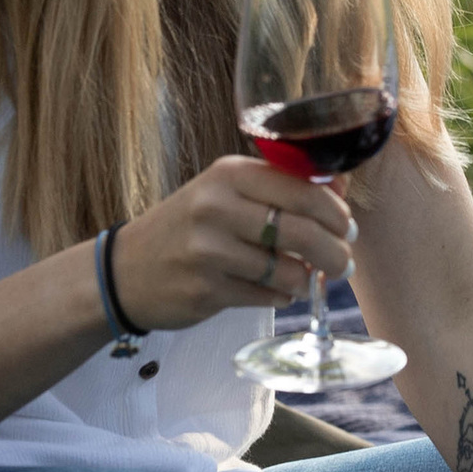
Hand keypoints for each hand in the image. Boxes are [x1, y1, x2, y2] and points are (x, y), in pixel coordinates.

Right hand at [111, 156, 353, 326]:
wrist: (125, 270)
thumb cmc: (190, 227)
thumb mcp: (227, 193)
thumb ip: (282, 188)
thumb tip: (342, 189)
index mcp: (229, 175)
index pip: (305, 190)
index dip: (337, 214)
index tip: (348, 229)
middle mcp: (216, 207)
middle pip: (304, 232)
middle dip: (335, 253)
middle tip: (343, 263)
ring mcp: (208, 250)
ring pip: (290, 270)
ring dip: (306, 279)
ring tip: (302, 278)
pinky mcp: (206, 289)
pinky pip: (269, 296)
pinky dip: (281, 296)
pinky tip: (272, 290)